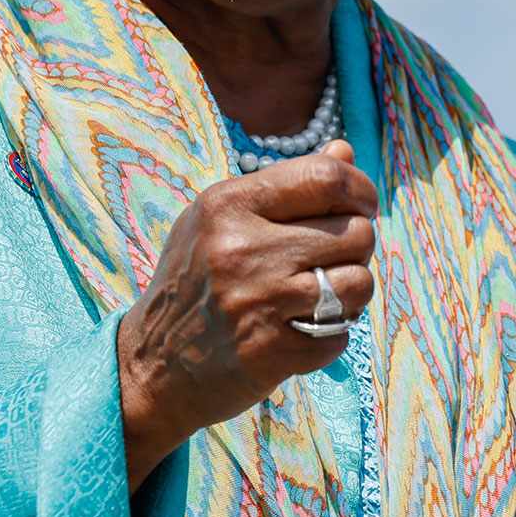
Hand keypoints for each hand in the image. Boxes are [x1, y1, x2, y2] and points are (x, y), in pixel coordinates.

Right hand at [116, 139, 376, 489]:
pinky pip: (342, 332)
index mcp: (227, 204)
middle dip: (358, 244)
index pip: (325, 178)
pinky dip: (333, 332)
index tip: (362, 206)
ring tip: (323, 292)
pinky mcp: (273, 351)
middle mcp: (242, 249)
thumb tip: (344, 152)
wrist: (153, 364)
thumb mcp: (220, 218)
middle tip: (334, 257)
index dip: (360, 189)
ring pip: (358, 282)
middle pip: (353, 231)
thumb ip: (284, 184)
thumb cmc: (194, 280)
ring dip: (352, 289)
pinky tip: (302, 328)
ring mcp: (259, 302)